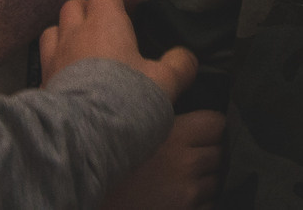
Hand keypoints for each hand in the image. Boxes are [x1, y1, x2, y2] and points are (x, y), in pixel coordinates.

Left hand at [39, 0, 195, 102]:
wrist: (81, 138)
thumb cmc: (125, 100)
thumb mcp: (166, 82)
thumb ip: (180, 64)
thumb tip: (186, 56)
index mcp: (104, 23)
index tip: (140, 2)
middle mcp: (74, 34)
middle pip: (75, 6)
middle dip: (92, 9)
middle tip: (111, 24)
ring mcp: (53, 60)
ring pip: (54, 31)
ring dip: (69, 33)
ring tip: (86, 46)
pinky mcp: (42, 86)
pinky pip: (46, 63)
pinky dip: (58, 62)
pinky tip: (72, 76)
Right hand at [101, 109, 224, 209]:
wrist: (81, 195)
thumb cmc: (100, 165)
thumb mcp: (128, 130)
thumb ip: (155, 115)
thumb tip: (174, 102)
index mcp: (173, 134)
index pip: (217, 123)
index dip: (210, 126)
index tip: (201, 130)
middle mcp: (186, 164)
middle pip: (220, 152)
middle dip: (208, 153)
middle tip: (189, 156)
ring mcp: (187, 194)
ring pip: (216, 181)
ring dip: (204, 180)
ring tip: (181, 179)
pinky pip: (208, 205)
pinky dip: (199, 202)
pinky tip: (178, 199)